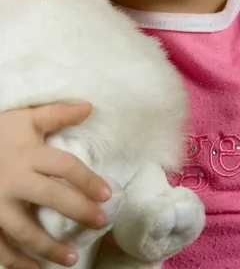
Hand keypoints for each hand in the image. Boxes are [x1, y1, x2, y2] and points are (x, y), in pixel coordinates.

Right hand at [0, 103, 110, 268]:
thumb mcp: (26, 119)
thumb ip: (57, 114)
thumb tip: (90, 107)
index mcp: (28, 154)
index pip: (65, 166)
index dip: (88, 180)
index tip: (107, 194)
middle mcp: (14, 180)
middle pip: (51, 197)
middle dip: (79, 211)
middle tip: (100, 222)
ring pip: (25, 230)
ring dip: (49, 247)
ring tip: (72, 258)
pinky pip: (0, 246)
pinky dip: (17, 262)